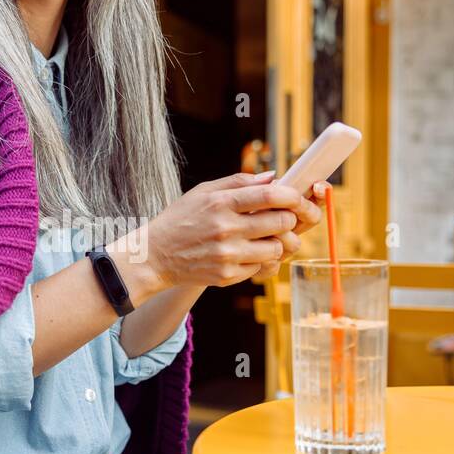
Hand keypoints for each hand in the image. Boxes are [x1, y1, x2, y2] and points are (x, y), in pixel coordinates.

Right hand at [143, 170, 321, 291]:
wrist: (154, 257)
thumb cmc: (180, 219)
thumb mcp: (203, 192)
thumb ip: (238, 182)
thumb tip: (273, 177)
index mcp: (221, 203)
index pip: (270, 195)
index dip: (293, 195)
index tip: (298, 197)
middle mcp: (225, 229)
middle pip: (281, 222)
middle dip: (291, 219)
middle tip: (287, 218)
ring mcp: (227, 255)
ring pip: (277, 248)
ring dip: (280, 242)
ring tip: (271, 237)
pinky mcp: (227, 276)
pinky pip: (262, 268)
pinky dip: (264, 260)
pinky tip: (253, 253)